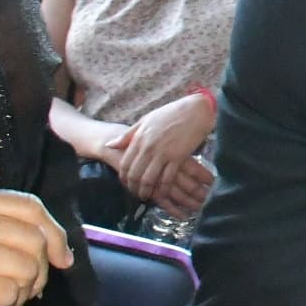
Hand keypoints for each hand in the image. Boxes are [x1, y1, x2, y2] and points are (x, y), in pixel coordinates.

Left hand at [113, 90, 217, 217]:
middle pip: (134, 174)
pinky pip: (167, 178)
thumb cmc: (172, 113)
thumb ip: (128, 135)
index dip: (123, 178)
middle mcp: (148, 147)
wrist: (196, 109)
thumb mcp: (146, 120)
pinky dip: (163, 188)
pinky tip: (163, 193)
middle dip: (134, 188)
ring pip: (148, 179)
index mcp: (138, 138)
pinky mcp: (178, 157)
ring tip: (148, 196)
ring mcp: (162, 153)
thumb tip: (109, 145)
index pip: (125, 164)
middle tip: (136, 194)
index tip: (126, 184)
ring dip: (147, 191)